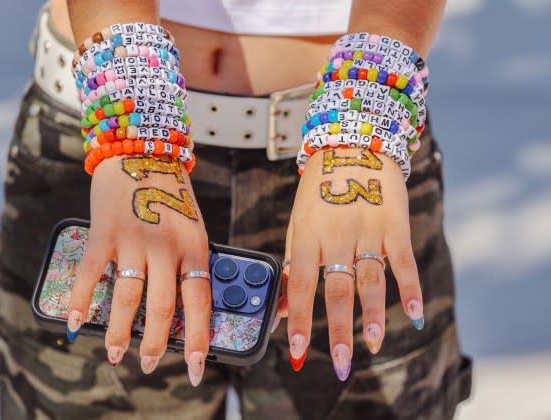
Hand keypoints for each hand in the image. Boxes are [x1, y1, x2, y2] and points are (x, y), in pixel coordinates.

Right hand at [66, 155, 210, 386]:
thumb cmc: (170, 194)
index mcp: (194, 246)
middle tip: (147, 365)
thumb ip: (189, 262)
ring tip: (116, 355)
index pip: (200, 302)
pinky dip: (82, 302)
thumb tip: (183, 308)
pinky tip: (76, 323)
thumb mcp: (193, 227)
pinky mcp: (104, 233)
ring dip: (120, 333)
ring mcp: (134, 240)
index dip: (197, 339)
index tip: (194, 368)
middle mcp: (166, 246)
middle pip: (162, 308)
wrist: (142, 149)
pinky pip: (91, 275)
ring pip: (128, 298)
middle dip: (154, 344)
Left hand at [280, 148, 423, 378]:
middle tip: (341, 362)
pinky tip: (414, 314)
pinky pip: (403, 260)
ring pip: (372, 279)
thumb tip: (284, 308)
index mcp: (308, 235)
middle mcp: (337, 235)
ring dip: (374, 315)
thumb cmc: (319, 191)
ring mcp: (368, 229)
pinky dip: (410, 288)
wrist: (352, 145)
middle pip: (338, 289)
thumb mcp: (298, 223)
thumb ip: (294, 264)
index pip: (300, 284)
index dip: (299, 319)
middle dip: (339, 329)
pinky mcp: (395, 223)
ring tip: (374, 344)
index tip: (298, 350)